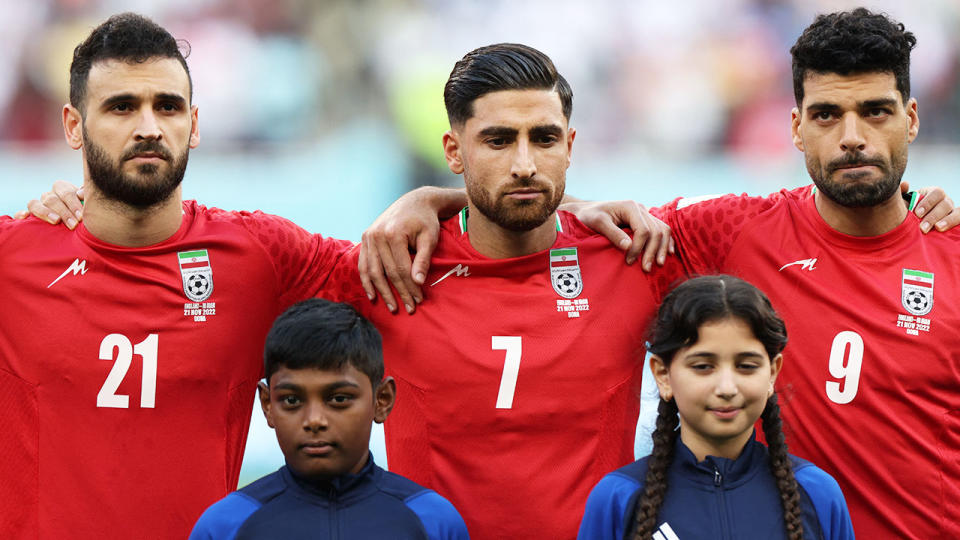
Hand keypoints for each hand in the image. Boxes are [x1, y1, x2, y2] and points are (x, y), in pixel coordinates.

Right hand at [15, 181, 84, 228]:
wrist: (80, 225)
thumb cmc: (87, 214)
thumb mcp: (89, 205)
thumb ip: (87, 197)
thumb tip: (81, 193)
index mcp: (63, 189)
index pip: (65, 191)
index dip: (73, 203)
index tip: (82, 217)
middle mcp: (49, 196)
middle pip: (52, 199)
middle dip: (64, 212)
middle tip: (73, 225)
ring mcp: (38, 206)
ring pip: (34, 204)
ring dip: (45, 212)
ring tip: (56, 221)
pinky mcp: (28, 216)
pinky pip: (19, 213)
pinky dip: (20, 214)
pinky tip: (25, 217)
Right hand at [359, 188, 447, 313]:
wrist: (414, 202)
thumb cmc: (425, 221)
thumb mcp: (430, 238)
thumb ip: (423, 260)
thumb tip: (418, 282)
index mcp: (393, 234)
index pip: (401, 269)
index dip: (410, 287)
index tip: (419, 301)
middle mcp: (377, 235)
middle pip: (387, 272)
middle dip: (399, 293)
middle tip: (409, 309)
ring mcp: (368, 236)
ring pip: (372, 271)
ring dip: (381, 292)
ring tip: (392, 307)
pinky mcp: (365, 238)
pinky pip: (363, 264)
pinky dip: (367, 281)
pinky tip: (373, 296)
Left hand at [560, 199, 673, 269]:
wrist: (588, 211)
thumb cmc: (589, 216)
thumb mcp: (597, 223)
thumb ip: (613, 233)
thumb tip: (628, 247)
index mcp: (630, 207)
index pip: (643, 230)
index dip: (639, 248)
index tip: (629, 261)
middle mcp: (641, 209)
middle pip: (656, 231)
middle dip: (652, 251)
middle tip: (646, 269)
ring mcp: (645, 214)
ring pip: (663, 230)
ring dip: (662, 248)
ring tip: (658, 264)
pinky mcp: (646, 221)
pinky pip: (662, 230)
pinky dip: (666, 241)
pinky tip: (668, 253)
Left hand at [902, 182, 958, 232]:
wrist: (917, 221)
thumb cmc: (911, 209)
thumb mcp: (907, 201)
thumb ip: (903, 193)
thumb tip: (905, 184)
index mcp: (934, 193)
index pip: (936, 193)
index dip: (927, 203)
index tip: (917, 213)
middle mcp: (945, 200)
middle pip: (945, 204)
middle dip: (933, 216)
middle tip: (922, 227)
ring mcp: (952, 210)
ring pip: (956, 212)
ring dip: (947, 220)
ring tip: (938, 228)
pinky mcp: (956, 219)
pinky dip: (954, 223)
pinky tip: (946, 229)